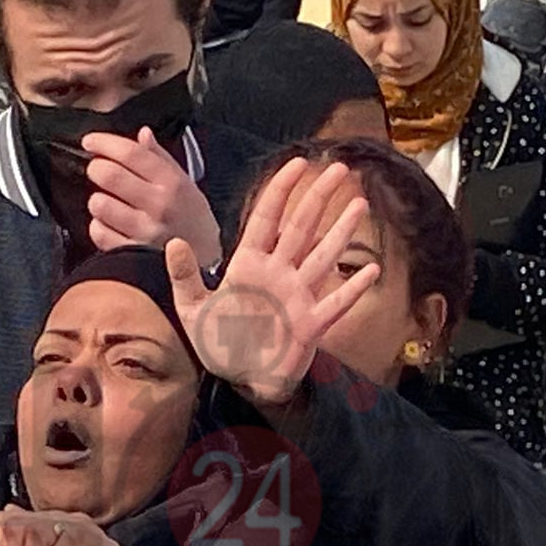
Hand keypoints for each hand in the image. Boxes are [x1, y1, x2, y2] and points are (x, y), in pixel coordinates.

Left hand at [83, 127, 222, 267]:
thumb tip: (142, 134)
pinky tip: (110, 225)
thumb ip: (161, 158)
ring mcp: (145, 232)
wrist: (206, 265)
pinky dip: (99, 226)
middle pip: (110, 175)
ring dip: (97, 200)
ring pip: (100, 204)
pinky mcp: (133, 254)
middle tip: (98, 170)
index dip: (104, 143)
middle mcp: (159, 206)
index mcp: (172, 183)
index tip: (89, 141)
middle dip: (96, 168)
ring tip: (108, 202)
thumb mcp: (186, 184)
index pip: (132, 153)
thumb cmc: (193, 220)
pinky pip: (99, 232)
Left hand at [167, 158, 378, 406]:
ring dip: (342, 230)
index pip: (267, 218)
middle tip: (340, 168)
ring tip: (359, 203)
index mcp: (248, 265)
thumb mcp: (192, 311)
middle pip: (302, 227)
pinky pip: (336, 302)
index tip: (298, 163)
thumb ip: (183, 277)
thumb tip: (174, 243)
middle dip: (319, 197)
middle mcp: (278, 274)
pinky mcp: (312, 324)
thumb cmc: (219, 345)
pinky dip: (353, 288)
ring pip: (324, 256)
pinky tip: (371, 270)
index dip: (281, 190)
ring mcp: (298, 297)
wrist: (240, 382)